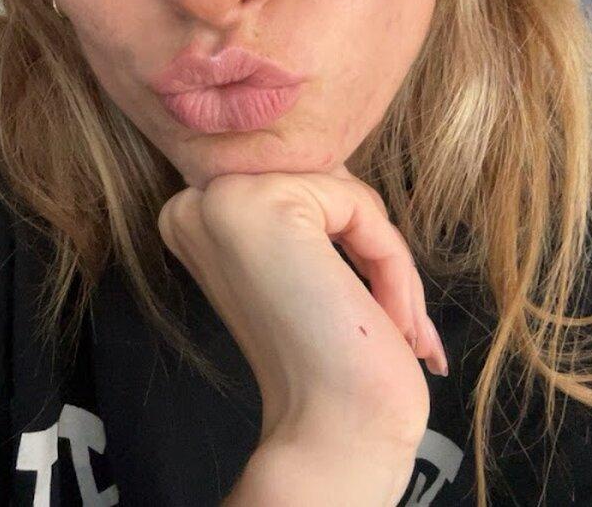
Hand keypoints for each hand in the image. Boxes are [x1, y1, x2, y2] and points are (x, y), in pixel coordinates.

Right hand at [157, 164, 445, 458]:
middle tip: (398, 315)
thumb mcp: (292, 263)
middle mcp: (194, 201)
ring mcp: (224, 198)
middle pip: (318, 178)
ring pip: (345, 191)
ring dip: (387, 257)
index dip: (343, 235)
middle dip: (370, 243)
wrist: (333, 431)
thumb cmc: (325, 358)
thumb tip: (334, 159)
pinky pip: (361, 207)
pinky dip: (392, 262)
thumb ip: (296, 205)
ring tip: (400, 322)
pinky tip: (391, 317)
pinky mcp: (267, 205)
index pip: (292, 182)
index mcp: (191, 215)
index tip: (368, 300)